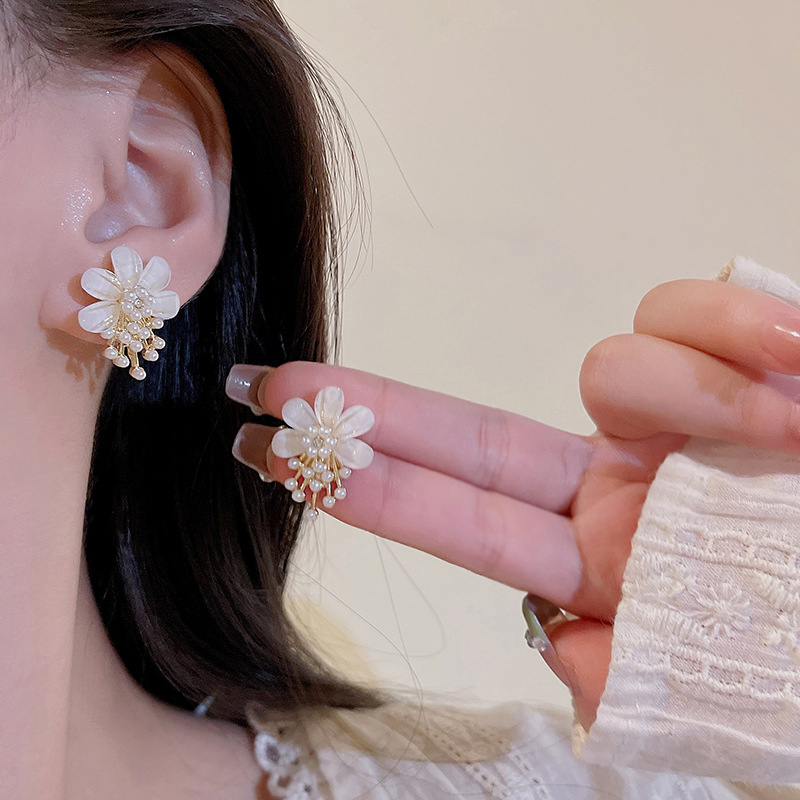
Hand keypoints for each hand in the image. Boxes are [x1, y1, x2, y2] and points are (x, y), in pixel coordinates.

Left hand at [228, 278, 799, 728]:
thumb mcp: (733, 706)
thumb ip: (636, 691)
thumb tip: (564, 654)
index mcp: (612, 565)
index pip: (467, 519)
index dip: (374, 489)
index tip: (280, 459)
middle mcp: (628, 488)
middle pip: (475, 436)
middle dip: (374, 410)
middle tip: (273, 384)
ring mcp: (676, 423)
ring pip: (610, 363)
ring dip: (686, 396)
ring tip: (788, 433)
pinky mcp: (744, 361)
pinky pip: (693, 317)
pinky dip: (736, 338)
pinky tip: (795, 379)